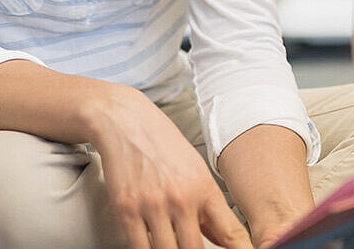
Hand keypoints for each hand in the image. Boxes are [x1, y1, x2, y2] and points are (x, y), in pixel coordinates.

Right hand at [89, 84, 252, 248]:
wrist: (121, 117)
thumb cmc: (158, 140)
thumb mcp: (194, 168)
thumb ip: (209, 209)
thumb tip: (226, 242)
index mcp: (203, 187)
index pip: (233, 236)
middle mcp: (180, 198)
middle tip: (188, 243)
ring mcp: (152, 204)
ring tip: (169, 241)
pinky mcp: (126, 208)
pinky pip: (140, 248)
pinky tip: (149, 241)